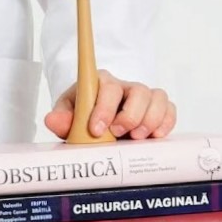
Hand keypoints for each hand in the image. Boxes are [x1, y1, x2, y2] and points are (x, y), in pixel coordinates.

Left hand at [44, 69, 176, 140]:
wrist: (98, 122)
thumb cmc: (84, 115)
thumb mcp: (69, 116)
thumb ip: (62, 119)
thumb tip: (52, 120)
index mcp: (101, 83)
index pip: (107, 87)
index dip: (104, 108)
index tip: (96, 129)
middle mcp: (125, 87)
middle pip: (138, 91)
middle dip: (130, 115)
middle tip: (118, 134)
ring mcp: (143, 97)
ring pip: (157, 97)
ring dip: (149, 120)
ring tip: (136, 138)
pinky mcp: (158, 109)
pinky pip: (170, 108)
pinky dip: (166, 122)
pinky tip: (155, 136)